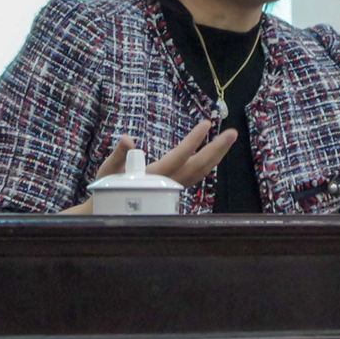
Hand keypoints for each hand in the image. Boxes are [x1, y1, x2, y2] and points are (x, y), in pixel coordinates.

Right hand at [59, 120, 236, 213]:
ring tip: (229, 139)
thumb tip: (127, 140)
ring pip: (200, 172)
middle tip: (233, 133)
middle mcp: (167, 184)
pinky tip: (214, 154)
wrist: (108, 214)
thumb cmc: (106, 190)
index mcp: (153, 177)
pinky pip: (195, 176)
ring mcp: (173, 189)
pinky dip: (207, 163)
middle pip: (198, 167)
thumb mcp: (107, 171)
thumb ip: (119, 155)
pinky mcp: (174, 189)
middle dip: (217, 149)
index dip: (193, 141)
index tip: (206, 124)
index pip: (179, 157)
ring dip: (216, 156)